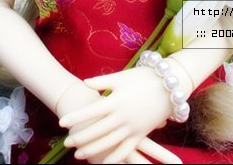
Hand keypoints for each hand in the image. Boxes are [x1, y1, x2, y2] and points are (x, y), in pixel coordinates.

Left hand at [59, 68, 180, 163]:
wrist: (170, 86)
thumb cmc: (144, 78)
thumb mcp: (122, 77)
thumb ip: (102, 81)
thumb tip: (84, 83)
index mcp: (115, 101)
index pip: (90, 112)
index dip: (75, 118)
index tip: (62, 123)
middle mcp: (122, 117)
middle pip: (96, 131)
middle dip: (80, 138)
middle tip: (66, 143)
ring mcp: (131, 128)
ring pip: (108, 143)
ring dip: (92, 150)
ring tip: (78, 154)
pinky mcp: (141, 134)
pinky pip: (125, 150)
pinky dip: (114, 158)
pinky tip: (104, 163)